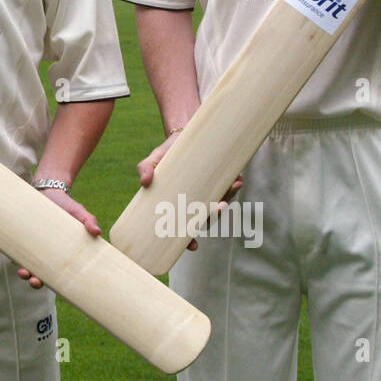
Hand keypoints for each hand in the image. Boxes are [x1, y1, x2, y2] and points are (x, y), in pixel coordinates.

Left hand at [16, 186, 100, 288]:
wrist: (48, 190)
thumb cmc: (66, 205)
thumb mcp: (78, 212)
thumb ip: (87, 220)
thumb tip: (97, 231)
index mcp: (60, 251)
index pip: (57, 273)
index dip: (54, 282)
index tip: (55, 286)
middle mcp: (45, 251)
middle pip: (39, 273)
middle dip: (35, 281)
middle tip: (35, 280)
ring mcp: (32, 244)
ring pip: (25, 264)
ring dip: (23, 272)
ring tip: (23, 272)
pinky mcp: (21, 235)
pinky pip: (15, 249)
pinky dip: (13, 254)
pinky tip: (12, 256)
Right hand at [137, 128, 240, 251]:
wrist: (184, 135)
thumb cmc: (168, 153)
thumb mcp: (154, 159)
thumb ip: (145, 169)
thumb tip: (144, 182)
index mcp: (179, 204)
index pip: (184, 228)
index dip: (188, 240)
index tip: (193, 246)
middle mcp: (197, 201)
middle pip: (206, 218)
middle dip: (214, 217)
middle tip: (218, 208)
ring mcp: (211, 191)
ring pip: (221, 204)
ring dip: (228, 200)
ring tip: (231, 190)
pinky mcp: (222, 179)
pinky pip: (230, 188)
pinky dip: (234, 186)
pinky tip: (237, 180)